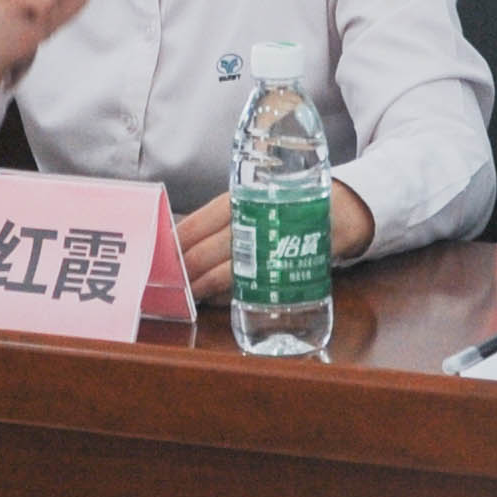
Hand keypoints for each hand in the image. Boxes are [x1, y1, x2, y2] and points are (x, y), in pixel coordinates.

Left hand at [174, 182, 378, 302]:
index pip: (196, 224)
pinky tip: (210, 299)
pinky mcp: (280, 269)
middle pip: (205, 252)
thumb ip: (222, 216)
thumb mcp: (252, 196)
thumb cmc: (285, 202)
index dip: (174, 243)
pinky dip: (225, 296)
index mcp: (238, 199)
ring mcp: (266, 248)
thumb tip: (180, 238)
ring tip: (183, 295)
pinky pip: (247, 287)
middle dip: (182, 271)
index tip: (158, 254)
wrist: (338, 211)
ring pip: (224, 274)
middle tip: (164, 282)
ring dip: (199, 287)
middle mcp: (250, 222)